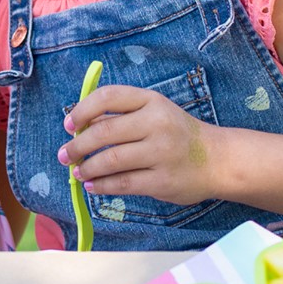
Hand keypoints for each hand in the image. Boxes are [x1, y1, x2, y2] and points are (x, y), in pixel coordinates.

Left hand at [57, 85, 218, 205]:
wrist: (218, 159)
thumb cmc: (177, 133)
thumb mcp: (154, 112)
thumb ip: (122, 116)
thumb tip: (80, 126)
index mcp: (151, 100)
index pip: (108, 97)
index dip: (82, 110)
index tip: (68, 124)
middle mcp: (156, 123)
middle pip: (104, 131)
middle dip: (78, 145)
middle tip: (64, 155)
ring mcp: (161, 152)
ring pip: (111, 160)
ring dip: (87, 167)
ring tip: (77, 172)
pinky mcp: (163, 180)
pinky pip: (124, 183)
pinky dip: (103, 186)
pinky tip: (93, 186)